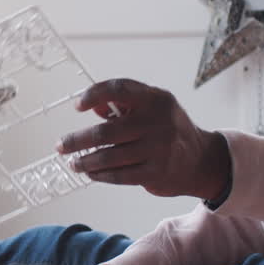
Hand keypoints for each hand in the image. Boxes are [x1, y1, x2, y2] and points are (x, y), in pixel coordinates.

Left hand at [57, 78, 229, 200]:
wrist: (202, 160)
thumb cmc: (169, 130)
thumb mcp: (153, 108)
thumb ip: (124, 104)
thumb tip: (93, 107)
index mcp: (155, 99)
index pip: (119, 89)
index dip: (94, 95)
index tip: (78, 106)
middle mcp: (158, 122)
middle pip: (105, 131)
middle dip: (77, 140)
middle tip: (61, 145)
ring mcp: (158, 148)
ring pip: (109, 156)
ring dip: (85, 161)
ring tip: (74, 163)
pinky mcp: (156, 172)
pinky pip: (119, 175)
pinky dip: (100, 175)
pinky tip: (91, 173)